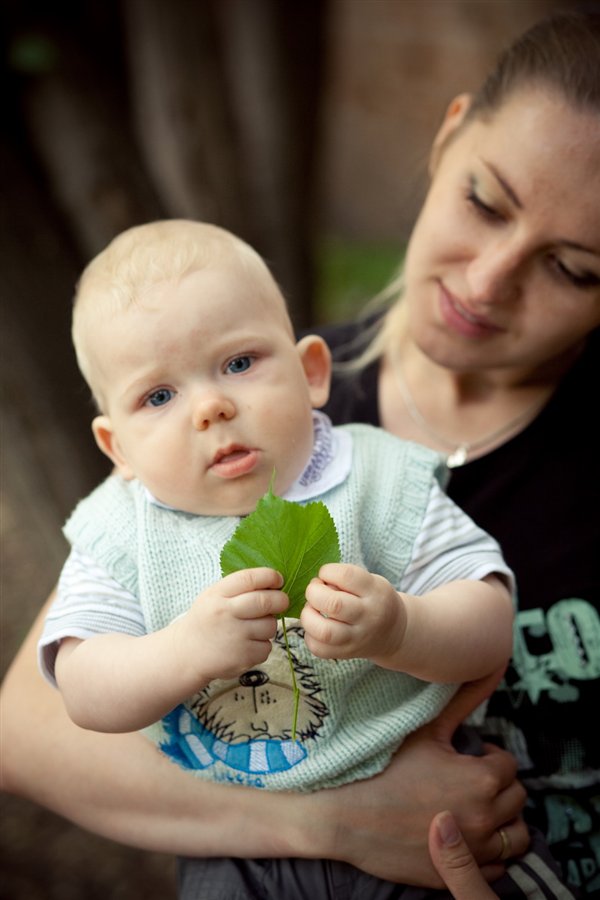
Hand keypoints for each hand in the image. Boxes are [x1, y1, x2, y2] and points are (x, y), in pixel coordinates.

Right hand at [172, 567, 287, 683]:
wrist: (186, 654)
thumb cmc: (207, 620)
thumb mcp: (213, 596)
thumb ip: (239, 587)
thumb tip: (275, 581)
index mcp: (217, 594)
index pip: (249, 578)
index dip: (270, 576)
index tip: (278, 580)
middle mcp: (225, 613)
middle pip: (266, 601)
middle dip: (281, 600)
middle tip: (281, 602)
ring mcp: (234, 636)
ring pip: (270, 625)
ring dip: (268, 626)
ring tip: (251, 629)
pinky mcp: (242, 657)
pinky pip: (266, 647)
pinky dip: (262, 646)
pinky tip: (246, 646)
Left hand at [301, 563, 403, 659]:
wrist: (394, 633)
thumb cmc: (374, 600)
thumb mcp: (371, 582)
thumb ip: (345, 579)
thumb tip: (316, 583)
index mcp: (375, 592)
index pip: (346, 576)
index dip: (327, 571)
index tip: (325, 574)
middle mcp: (368, 616)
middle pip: (334, 605)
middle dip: (313, 593)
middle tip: (314, 591)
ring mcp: (357, 638)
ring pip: (324, 632)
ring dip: (308, 617)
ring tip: (311, 610)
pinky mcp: (346, 653)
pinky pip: (320, 649)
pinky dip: (309, 636)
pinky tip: (315, 627)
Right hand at [304, 671, 528, 885]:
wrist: (346, 816)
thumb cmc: (384, 769)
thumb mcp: (425, 731)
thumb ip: (461, 704)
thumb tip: (485, 672)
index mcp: (480, 779)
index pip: (509, 766)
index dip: (491, 758)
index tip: (472, 758)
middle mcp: (485, 817)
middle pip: (517, 800)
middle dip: (500, 787)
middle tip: (474, 782)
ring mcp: (473, 851)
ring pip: (516, 837)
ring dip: (504, 822)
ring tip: (480, 810)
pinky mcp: (457, 876)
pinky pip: (497, 868)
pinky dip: (490, 853)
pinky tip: (468, 838)